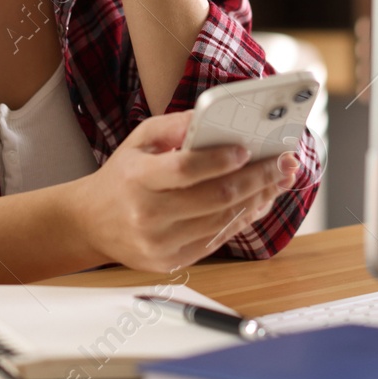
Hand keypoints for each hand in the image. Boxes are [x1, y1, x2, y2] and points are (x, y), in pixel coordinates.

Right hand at [64, 111, 298, 273]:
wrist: (92, 223)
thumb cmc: (123, 175)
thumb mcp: (140, 140)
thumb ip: (175, 125)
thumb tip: (214, 116)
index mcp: (138, 179)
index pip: (184, 170)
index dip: (219, 160)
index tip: (247, 149)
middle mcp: (148, 215)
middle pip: (214, 198)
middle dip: (257, 179)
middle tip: (285, 163)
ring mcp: (161, 244)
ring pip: (222, 221)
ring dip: (258, 199)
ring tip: (279, 180)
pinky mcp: (172, 262)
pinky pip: (217, 239)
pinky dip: (242, 219)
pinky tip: (259, 201)